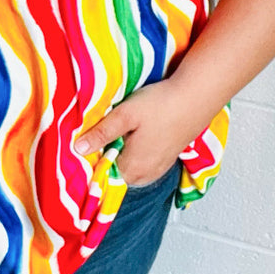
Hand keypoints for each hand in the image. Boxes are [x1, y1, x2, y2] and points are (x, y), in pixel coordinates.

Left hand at [73, 79, 201, 186]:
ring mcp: (157, 170)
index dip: (91, 158)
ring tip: (120, 132)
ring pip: (128, 168)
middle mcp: (144, 176)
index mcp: (131, 169)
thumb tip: (78, 149)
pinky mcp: (166, 160)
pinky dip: (135, 153)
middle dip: (105, 156)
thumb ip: (101, 134)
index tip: (86, 142)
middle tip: (101, 132)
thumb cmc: (161, 104)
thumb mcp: (124, 115)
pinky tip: (136, 135)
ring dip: (120, 154)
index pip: (100, 174)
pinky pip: (142, 164)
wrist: (196, 97)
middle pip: (114, 173)